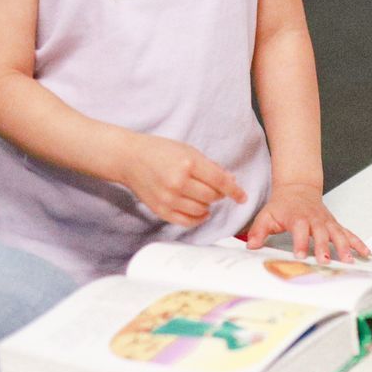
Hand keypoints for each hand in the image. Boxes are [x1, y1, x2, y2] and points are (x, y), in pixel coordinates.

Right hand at [113, 132, 246, 227]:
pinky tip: (200, 211)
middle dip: (219, 195)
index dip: (235, 191)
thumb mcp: (188, 150)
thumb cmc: (159, 151)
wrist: (130, 159)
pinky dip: (198, 218)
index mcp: (188, 163)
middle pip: (212, 197)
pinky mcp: (161, 210)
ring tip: (204, 197)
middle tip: (217, 190)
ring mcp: (169, 198)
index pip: (220, 181)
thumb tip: (231, 181)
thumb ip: (210, 166)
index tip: (242, 196)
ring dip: (208, 205)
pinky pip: (187, 221)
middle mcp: (178, 182)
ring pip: (202, 210)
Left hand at [245, 184, 368, 262]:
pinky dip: (357, 242)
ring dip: (345, 246)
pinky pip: (347, 233)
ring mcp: (326, 222)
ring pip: (338, 233)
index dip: (300, 242)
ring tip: (349, 260)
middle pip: (321, 233)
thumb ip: (258, 231)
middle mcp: (314, 219)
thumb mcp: (266, 215)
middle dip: (324, 247)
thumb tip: (251, 246)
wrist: (298, 188)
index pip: (299, 230)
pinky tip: (364, 252)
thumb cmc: (283, 205)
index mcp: (297, 217)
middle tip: (325, 260)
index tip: (300, 255)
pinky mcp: (334, 224)